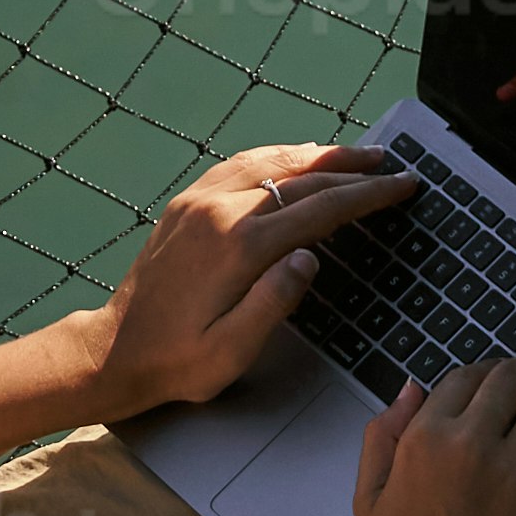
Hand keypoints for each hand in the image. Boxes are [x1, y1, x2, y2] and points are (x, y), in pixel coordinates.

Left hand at [87, 141, 410, 425]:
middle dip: (350, 170)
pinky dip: (274, 156)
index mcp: (239, 247)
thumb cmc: (177, 361)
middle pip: (299, 178)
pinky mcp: (185, 204)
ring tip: (352, 155)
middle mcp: (220, 212)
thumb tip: (311, 257)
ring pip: (268, 160)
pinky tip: (292, 159)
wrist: (114, 350)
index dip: (366, 196)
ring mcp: (199, 202)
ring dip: (314, 155)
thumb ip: (274, 302)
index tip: (401, 185)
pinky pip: (239, 165)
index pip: (319, 209)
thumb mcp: (231, 351)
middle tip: (389, 165)